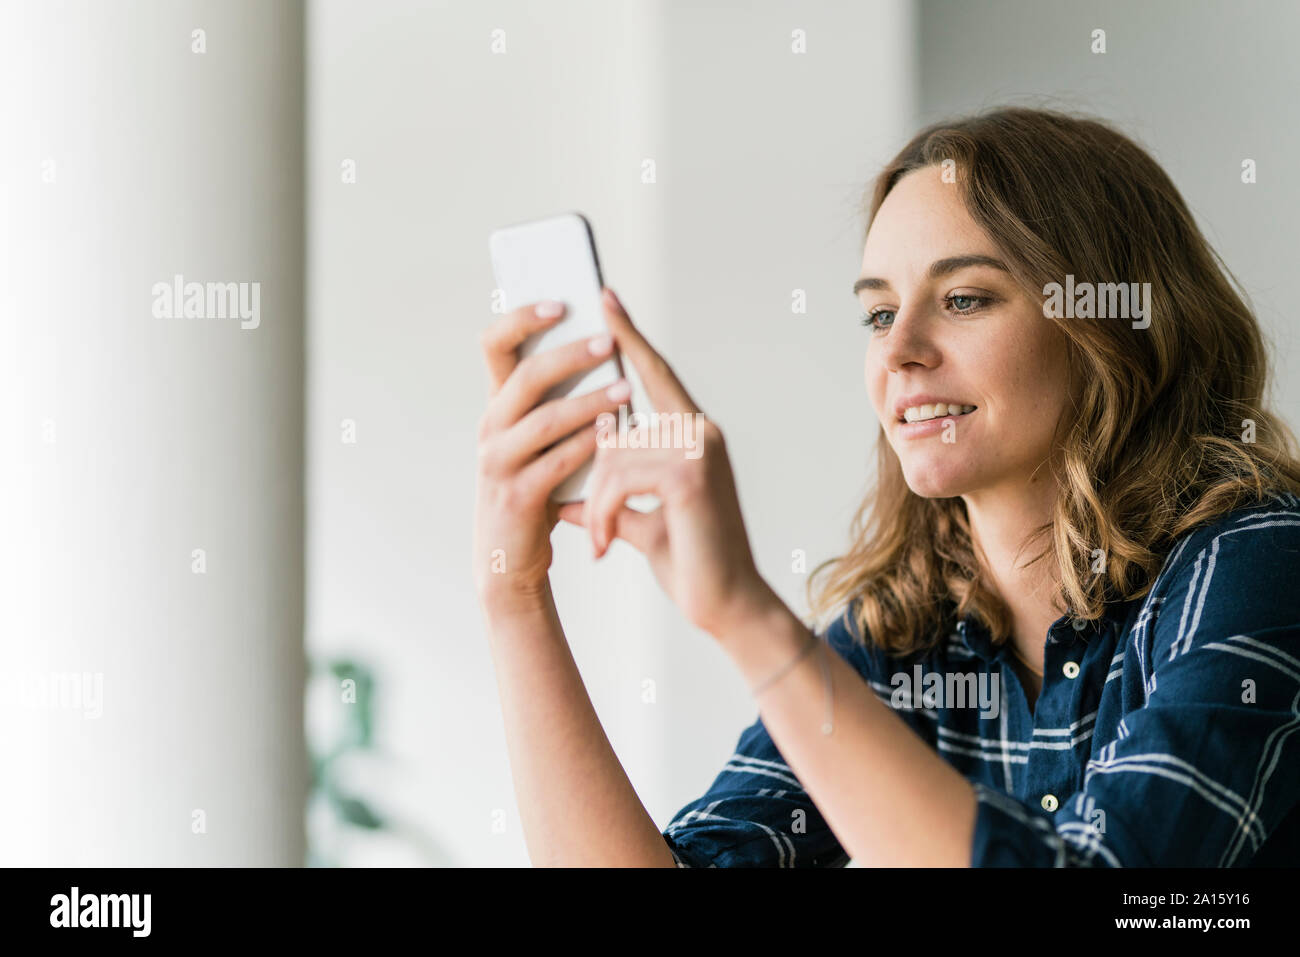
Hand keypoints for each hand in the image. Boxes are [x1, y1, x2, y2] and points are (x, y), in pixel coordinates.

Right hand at [473, 298, 630, 611]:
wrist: (511, 562)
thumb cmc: (537, 492)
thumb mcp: (541, 441)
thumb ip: (560, 400)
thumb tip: (607, 346)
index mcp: (497, 406)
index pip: (495, 345)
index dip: (522, 317)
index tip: (562, 300)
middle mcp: (490, 429)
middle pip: (524, 377)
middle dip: (569, 355)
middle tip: (609, 341)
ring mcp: (498, 463)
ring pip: (544, 420)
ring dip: (589, 401)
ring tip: (627, 389)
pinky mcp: (517, 498)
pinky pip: (556, 464)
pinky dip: (588, 447)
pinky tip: (616, 435)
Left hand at [558, 288, 771, 638]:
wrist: (726, 604)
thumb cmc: (691, 562)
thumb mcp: (641, 524)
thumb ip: (610, 502)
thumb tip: (565, 501)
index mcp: (694, 434)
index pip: (655, 373)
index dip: (629, 335)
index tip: (605, 297)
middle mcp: (701, 432)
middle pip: (616, 426)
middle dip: (595, 477)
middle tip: (598, 529)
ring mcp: (699, 450)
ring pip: (612, 455)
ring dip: (600, 506)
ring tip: (607, 544)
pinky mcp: (690, 477)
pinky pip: (619, 478)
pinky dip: (606, 515)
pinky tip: (610, 547)